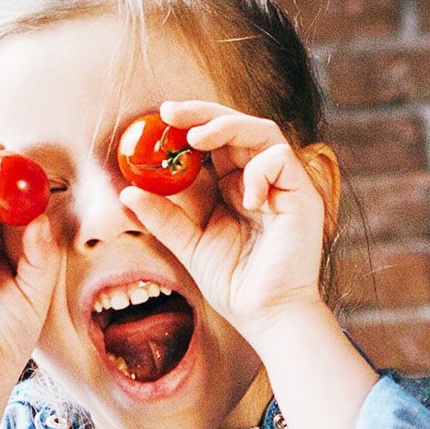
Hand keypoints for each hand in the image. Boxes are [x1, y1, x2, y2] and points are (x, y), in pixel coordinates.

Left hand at [119, 100, 327, 338]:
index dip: (188, 126)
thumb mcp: (188, 244)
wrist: (266, 315)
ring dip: (228, 126)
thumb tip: (127, 192)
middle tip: (169, 113)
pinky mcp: (303, 197)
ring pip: (263, 132)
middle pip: (238, 127)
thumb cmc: (234, 283)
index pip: (214, 142)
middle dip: (203, 114)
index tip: (158, 121)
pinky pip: (282, 160)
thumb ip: (163, 217)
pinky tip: (244, 198)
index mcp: (235, 186)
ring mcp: (283, 186)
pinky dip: (259, 169)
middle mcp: (260, 180)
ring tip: (197, 138)